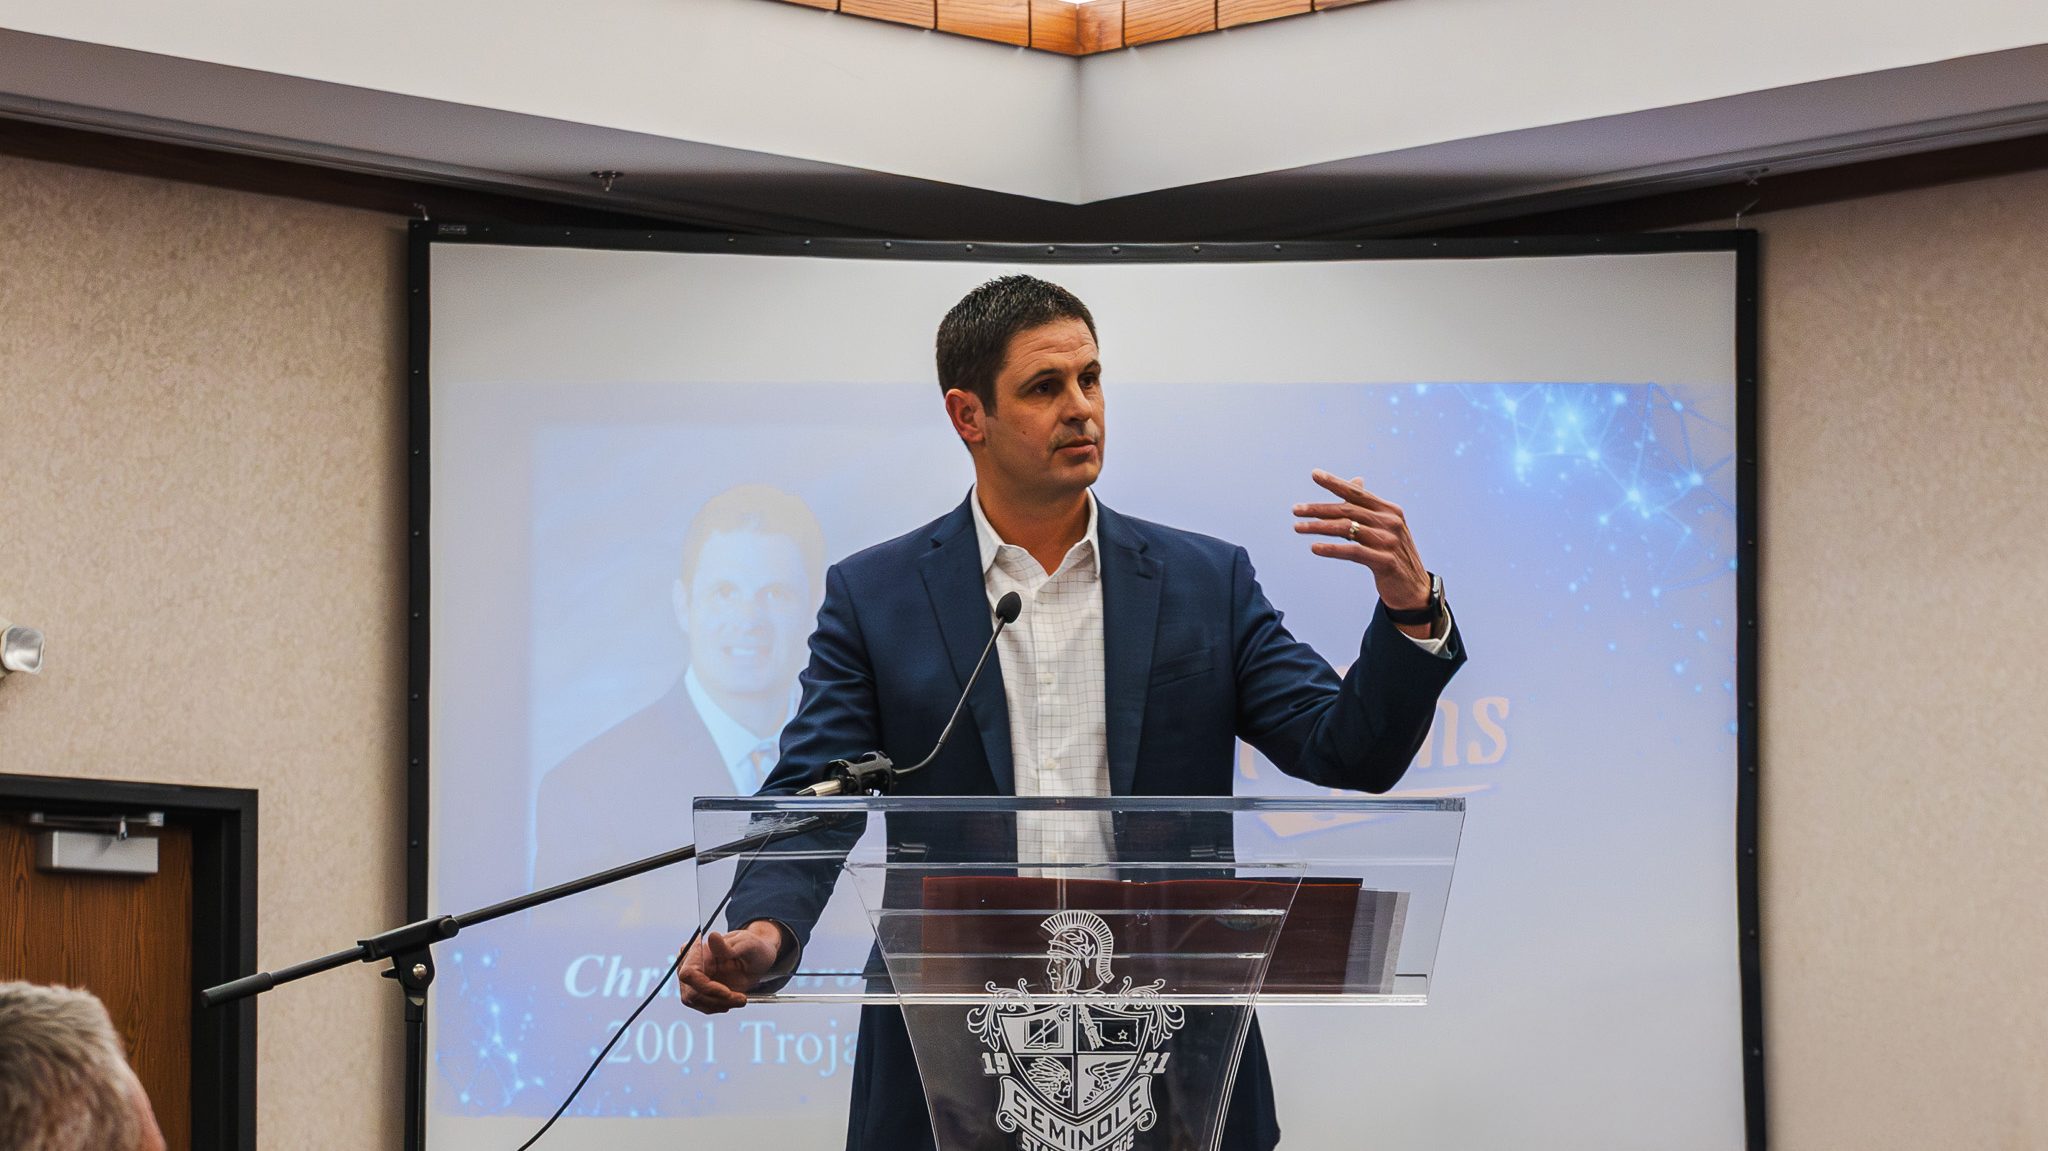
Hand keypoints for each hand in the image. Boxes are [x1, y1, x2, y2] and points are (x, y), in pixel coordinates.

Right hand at [677, 920, 783, 1014]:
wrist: (756, 958)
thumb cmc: (751, 947)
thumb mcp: (745, 944)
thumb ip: (727, 946)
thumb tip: (712, 937)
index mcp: (696, 949)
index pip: (688, 974)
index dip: (705, 987)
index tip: (728, 993)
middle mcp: (689, 965)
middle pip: (691, 993)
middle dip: (717, 999)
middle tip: (741, 999)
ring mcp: (692, 980)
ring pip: (697, 1002)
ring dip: (721, 1004)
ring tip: (741, 999)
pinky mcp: (699, 993)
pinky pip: (704, 1006)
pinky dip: (721, 1006)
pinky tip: (733, 1000)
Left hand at [1292, 469, 1432, 621]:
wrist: (1413, 588)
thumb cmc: (1393, 554)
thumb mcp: (1384, 527)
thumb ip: (1367, 507)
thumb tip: (1355, 481)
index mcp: (1389, 510)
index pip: (1357, 493)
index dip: (1335, 483)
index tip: (1315, 474)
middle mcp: (1390, 522)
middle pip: (1348, 510)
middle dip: (1318, 509)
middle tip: (1296, 510)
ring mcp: (1389, 541)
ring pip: (1346, 529)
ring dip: (1319, 527)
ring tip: (1298, 527)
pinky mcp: (1385, 561)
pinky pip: (1352, 551)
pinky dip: (1331, 549)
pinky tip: (1314, 548)